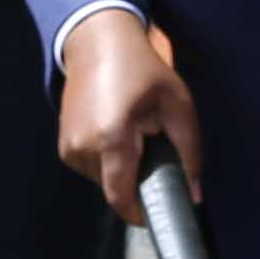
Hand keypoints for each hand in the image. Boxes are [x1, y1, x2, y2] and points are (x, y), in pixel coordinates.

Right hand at [54, 8, 203, 226]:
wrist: (97, 44)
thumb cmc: (142, 71)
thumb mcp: (177, 105)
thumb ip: (189, 152)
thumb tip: (195, 195)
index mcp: (111, 139)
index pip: (120, 197)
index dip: (139, 213)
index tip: (156, 214)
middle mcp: (83, 148)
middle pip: (114, 189)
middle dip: (135, 182)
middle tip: (152, 153)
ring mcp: (68, 148)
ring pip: (102, 181)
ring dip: (121, 170)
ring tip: (134, 138)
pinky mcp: (64, 146)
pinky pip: (91, 169)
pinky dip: (107, 161)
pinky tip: (116, 134)